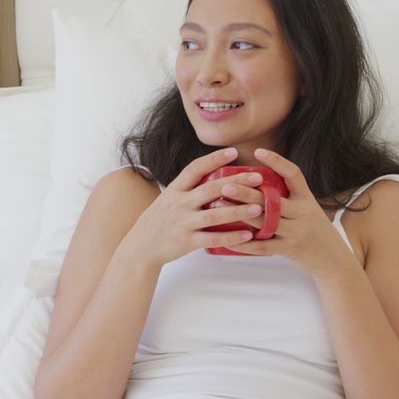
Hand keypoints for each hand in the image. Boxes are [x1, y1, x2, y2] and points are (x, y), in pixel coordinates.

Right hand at [125, 148, 267, 266]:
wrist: (140, 247)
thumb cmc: (158, 221)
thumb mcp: (167, 199)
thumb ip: (188, 189)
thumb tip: (213, 177)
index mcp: (175, 190)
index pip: (195, 169)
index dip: (214, 159)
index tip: (234, 152)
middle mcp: (179, 204)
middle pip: (210, 189)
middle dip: (236, 183)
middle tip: (258, 178)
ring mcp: (183, 223)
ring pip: (214, 215)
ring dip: (238, 210)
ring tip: (258, 207)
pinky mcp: (187, 241)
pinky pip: (212, 238)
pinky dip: (231, 237)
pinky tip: (247, 235)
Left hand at [225, 148, 360, 280]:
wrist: (334, 261)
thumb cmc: (316, 233)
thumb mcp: (309, 210)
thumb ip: (290, 199)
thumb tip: (261, 184)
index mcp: (307, 199)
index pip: (294, 174)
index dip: (277, 161)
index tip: (258, 151)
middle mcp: (303, 212)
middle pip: (272, 199)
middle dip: (247, 192)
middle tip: (226, 184)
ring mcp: (297, 232)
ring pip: (266, 220)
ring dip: (241, 214)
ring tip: (221, 208)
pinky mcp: (290, 250)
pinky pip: (264, 246)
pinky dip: (245, 244)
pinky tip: (229, 240)